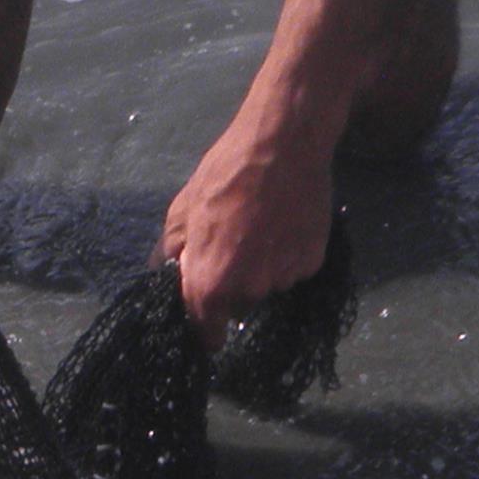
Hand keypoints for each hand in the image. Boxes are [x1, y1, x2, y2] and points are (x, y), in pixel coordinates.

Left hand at [165, 102, 337, 342]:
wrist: (284, 146)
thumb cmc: (226, 174)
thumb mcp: (183, 208)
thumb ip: (173, 249)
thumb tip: (165, 272)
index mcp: (211, 281)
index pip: (206, 329)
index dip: (206, 332)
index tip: (208, 330)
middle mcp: (250, 289)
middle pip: (238, 300)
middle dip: (232, 281)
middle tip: (233, 242)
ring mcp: (285, 276)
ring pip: (267, 282)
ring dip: (261, 266)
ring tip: (261, 225)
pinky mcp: (313, 261)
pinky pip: (292, 267)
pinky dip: (287, 253)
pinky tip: (284, 222)